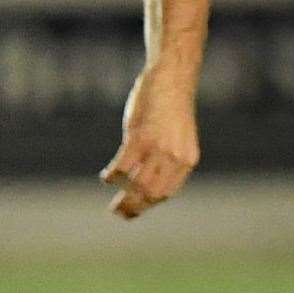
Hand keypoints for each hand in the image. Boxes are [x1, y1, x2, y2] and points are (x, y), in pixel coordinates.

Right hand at [101, 69, 200, 218]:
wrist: (173, 78)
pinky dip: (113, 176)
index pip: (168, 192)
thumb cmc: (173, 106)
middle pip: (153, 195)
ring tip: (112, 207)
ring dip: (124, 200)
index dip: (150, 203)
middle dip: (135, 208)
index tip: (137, 207)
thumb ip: (169, 156)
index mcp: (187, 160)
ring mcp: (158, 149)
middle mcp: (175, 158)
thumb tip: (149, 175)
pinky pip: (123, 167)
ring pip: (138, 186)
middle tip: (119, 214)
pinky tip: (106, 177)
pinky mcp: (139, 137)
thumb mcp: (178, 135)